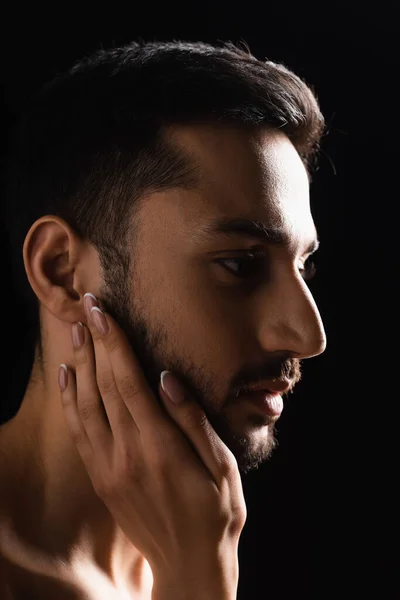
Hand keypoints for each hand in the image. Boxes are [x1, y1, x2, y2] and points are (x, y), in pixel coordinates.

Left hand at [58, 293, 246, 596]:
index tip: (104, 312)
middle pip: (105, 387)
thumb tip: (167, 378)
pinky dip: (70, 400)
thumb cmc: (217, 514)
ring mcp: (109, 468)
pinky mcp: (101, 478)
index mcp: (160, 448)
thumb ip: (193, 420)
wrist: (189, 565)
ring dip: (80, 365)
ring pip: (86, 405)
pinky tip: (68, 376)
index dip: (115, 344)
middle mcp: (127, 455)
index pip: (130, 383)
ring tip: (78, 330)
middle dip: (96, 342)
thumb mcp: (221, 467)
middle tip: (89, 306)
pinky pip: (79, 431)